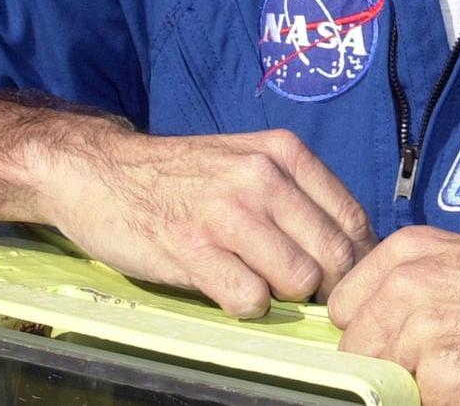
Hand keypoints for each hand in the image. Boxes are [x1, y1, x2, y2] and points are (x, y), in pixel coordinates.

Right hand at [37, 125, 375, 316]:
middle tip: (299, 294)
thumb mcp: (249, 160)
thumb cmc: (184, 175)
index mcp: (283, 152)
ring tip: (255, 283)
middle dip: (325, 287)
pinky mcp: (193, 249)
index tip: (341, 280)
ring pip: (298, 280)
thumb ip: (297, 194)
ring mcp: (227, 212)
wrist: (103, 172)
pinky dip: (244, 306)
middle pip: (334, 256)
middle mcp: (261, 177)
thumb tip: (353, 249)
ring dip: (282, 296)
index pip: (353, 219)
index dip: (356, 261)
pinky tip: (224, 287)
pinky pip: (250, 300)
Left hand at [329, 226, 459, 405]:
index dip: (367, 331)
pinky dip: (446, 403)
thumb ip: (399, 286)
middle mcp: (405, 292)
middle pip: (357, 352)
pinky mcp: (446, 388)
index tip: (393, 339)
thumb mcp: (451, 259)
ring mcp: (423, 341)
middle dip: (388, 363)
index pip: (341, 310)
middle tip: (439, 358)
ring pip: (386, 384)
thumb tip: (361, 328)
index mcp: (402, 256)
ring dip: (416, 386)